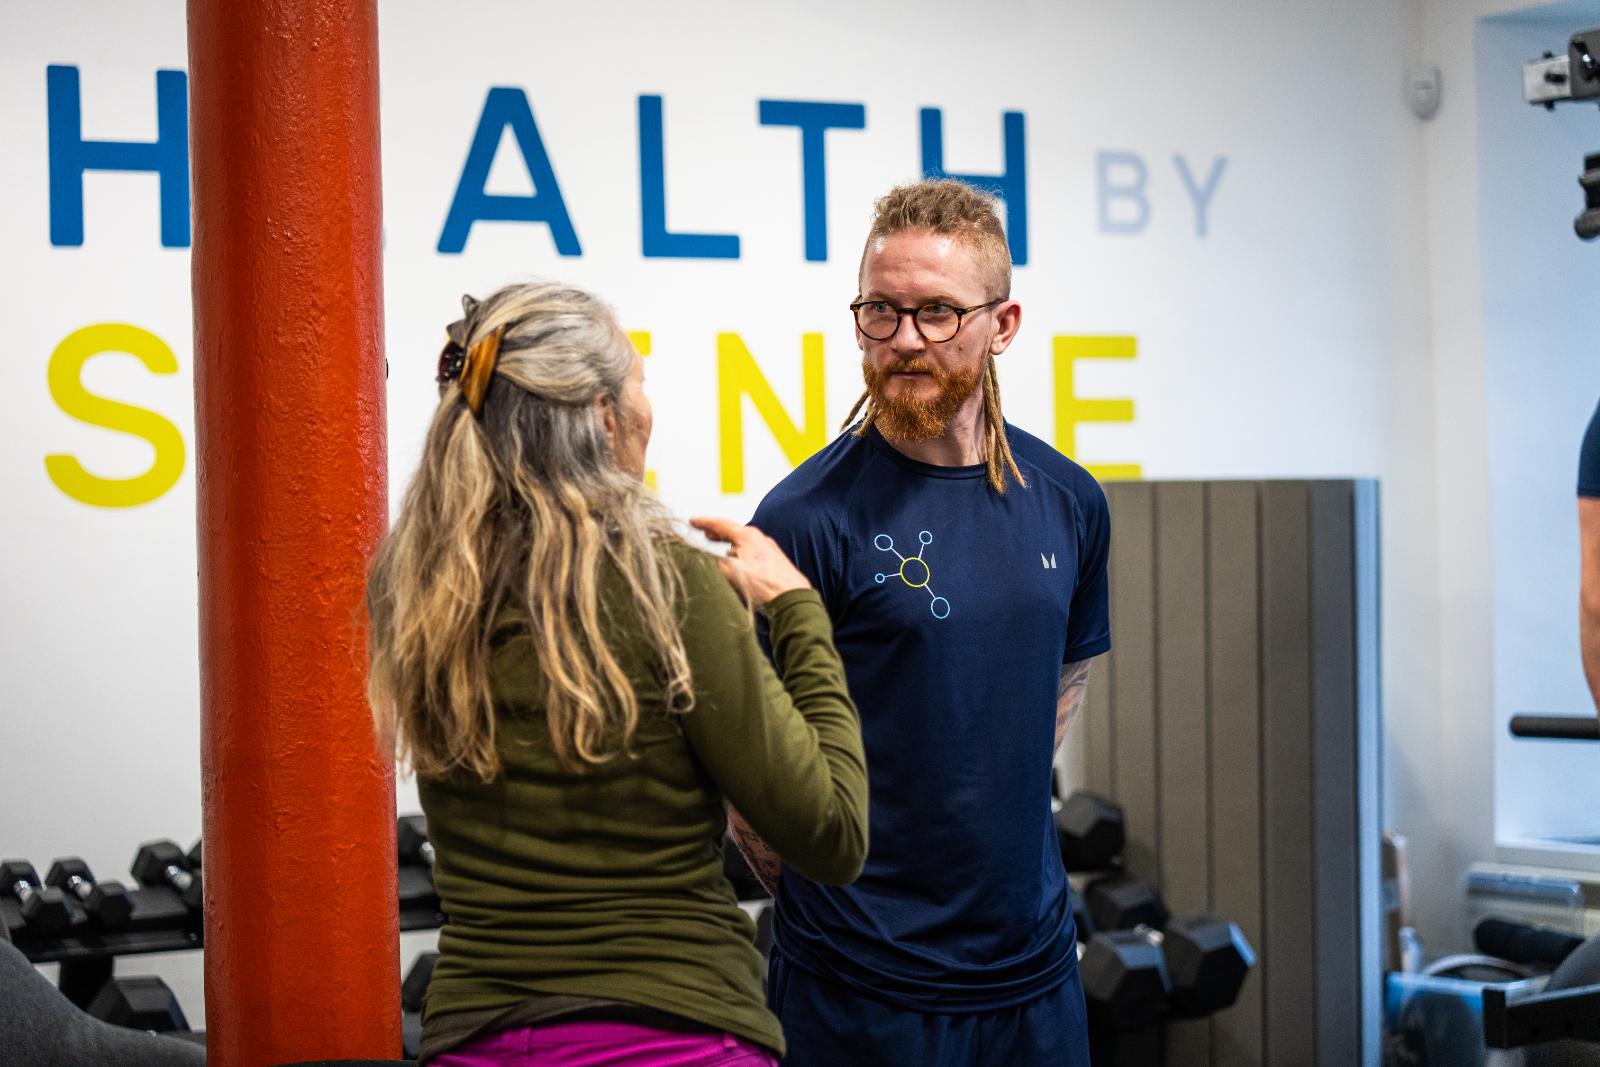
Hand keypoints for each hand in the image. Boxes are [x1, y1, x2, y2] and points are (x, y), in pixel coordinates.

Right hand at [689, 517, 811, 605]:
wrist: (792, 597)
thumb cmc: (767, 584)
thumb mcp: (731, 571)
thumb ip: (715, 561)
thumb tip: (707, 557)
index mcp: (748, 536)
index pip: (721, 524)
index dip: (704, 522)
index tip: (694, 521)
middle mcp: (759, 539)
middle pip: (732, 531)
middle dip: (716, 532)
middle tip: (703, 532)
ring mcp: (767, 549)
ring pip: (741, 542)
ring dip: (727, 543)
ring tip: (716, 547)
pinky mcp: (772, 561)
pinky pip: (750, 552)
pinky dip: (738, 552)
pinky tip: (735, 562)